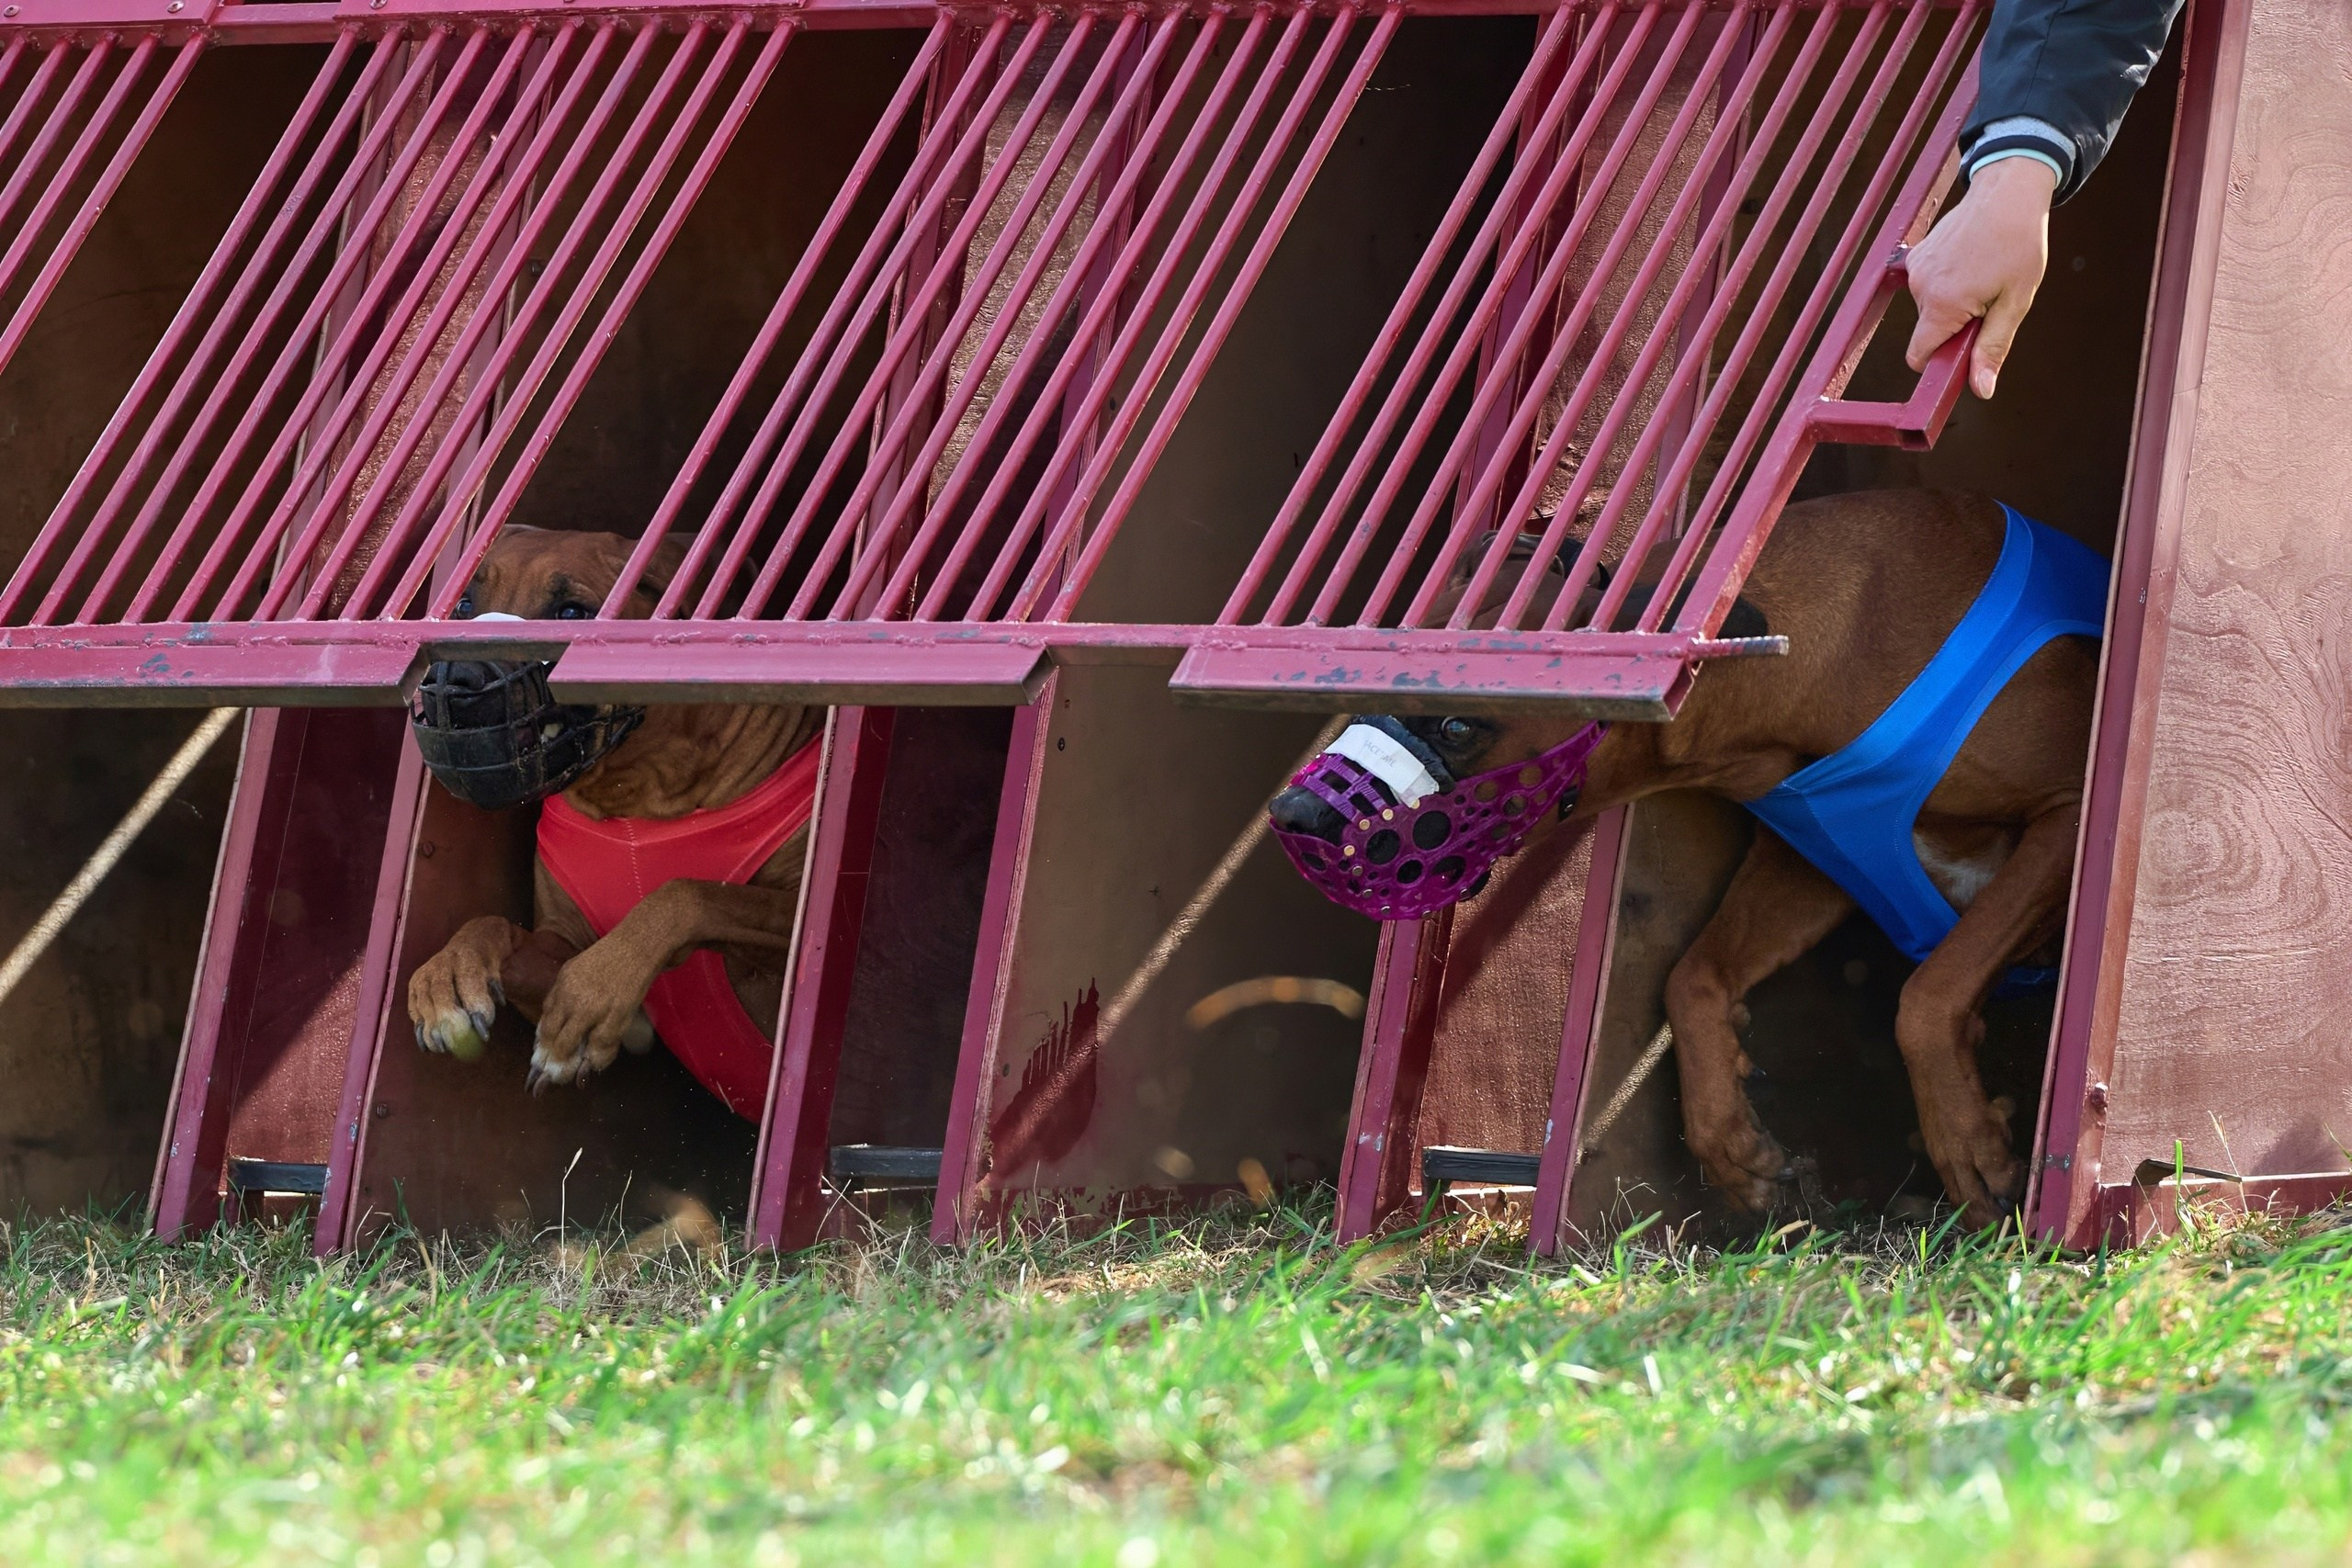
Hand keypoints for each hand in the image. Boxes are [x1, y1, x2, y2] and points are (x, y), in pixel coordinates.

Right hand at [1904, 157, 2057, 399]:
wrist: (2008, 192)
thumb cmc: (2019, 245)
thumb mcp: (2015, 302)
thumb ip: (1992, 348)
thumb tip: (1981, 389)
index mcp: (1943, 306)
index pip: (1919, 357)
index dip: (1939, 363)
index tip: (1964, 352)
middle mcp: (1921, 289)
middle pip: (1929, 331)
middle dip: (1954, 327)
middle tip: (1989, 301)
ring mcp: (1915, 269)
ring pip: (1929, 307)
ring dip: (1952, 302)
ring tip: (1982, 275)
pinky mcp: (1916, 254)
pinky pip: (1927, 284)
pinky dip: (1946, 281)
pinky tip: (1970, 259)